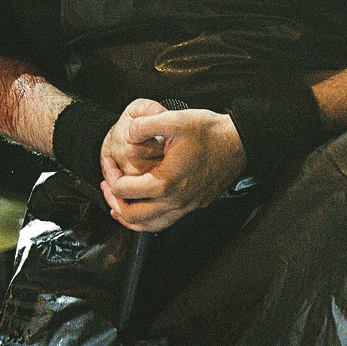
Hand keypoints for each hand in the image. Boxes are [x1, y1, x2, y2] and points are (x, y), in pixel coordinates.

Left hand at [100, 105, 246, 231]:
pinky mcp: (194, 205)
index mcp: (165, 183)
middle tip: (107, 184)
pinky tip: (145, 204)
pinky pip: (164, 222)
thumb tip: (128, 135)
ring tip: (118, 203)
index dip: (109, 175)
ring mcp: (186, 206)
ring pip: (148, 226)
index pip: (124, 190)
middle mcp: (175, 201)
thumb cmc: (210, 132)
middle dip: (113, 201)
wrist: (239, 142)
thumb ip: (144, 125)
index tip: (108, 162)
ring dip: (128, 216)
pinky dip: (147, 218)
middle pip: (132, 216)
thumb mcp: (174, 119)